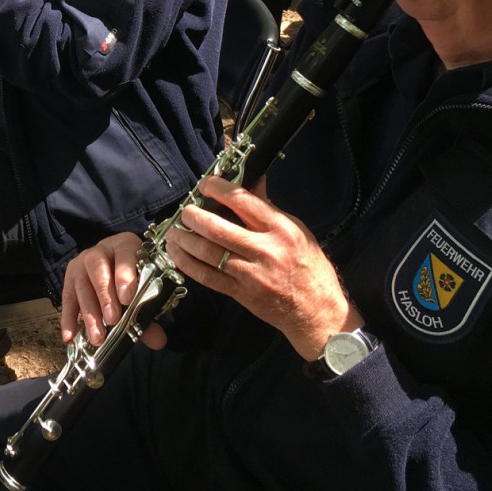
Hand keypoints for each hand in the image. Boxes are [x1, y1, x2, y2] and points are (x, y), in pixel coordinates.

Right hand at [60, 233, 167, 350]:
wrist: (113, 263)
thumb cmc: (132, 276)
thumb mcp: (143, 285)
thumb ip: (149, 312)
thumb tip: (158, 340)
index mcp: (125, 245)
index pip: (124, 254)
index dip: (125, 275)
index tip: (127, 298)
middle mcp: (100, 250)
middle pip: (97, 268)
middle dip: (105, 296)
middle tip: (112, 320)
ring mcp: (81, 263)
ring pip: (81, 285)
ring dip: (89, 313)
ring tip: (98, 337)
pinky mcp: (69, 278)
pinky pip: (67, 298)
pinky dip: (68, 319)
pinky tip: (70, 336)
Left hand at [163, 175, 358, 360]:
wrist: (317, 311)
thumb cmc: (310, 266)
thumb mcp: (296, 230)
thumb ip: (268, 207)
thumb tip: (252, 179)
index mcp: (280, 229)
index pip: (243, 201)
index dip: (218, 189)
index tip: (205, 184)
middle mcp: (264, 250)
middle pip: (218, 229)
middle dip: (193, 216)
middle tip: (185, 211)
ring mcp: (251, 274)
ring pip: (208, 253)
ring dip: (184, 240)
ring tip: (174, 231)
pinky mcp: (240, 294)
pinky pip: (207, 277)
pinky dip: (188, 264)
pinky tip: (178, 254)